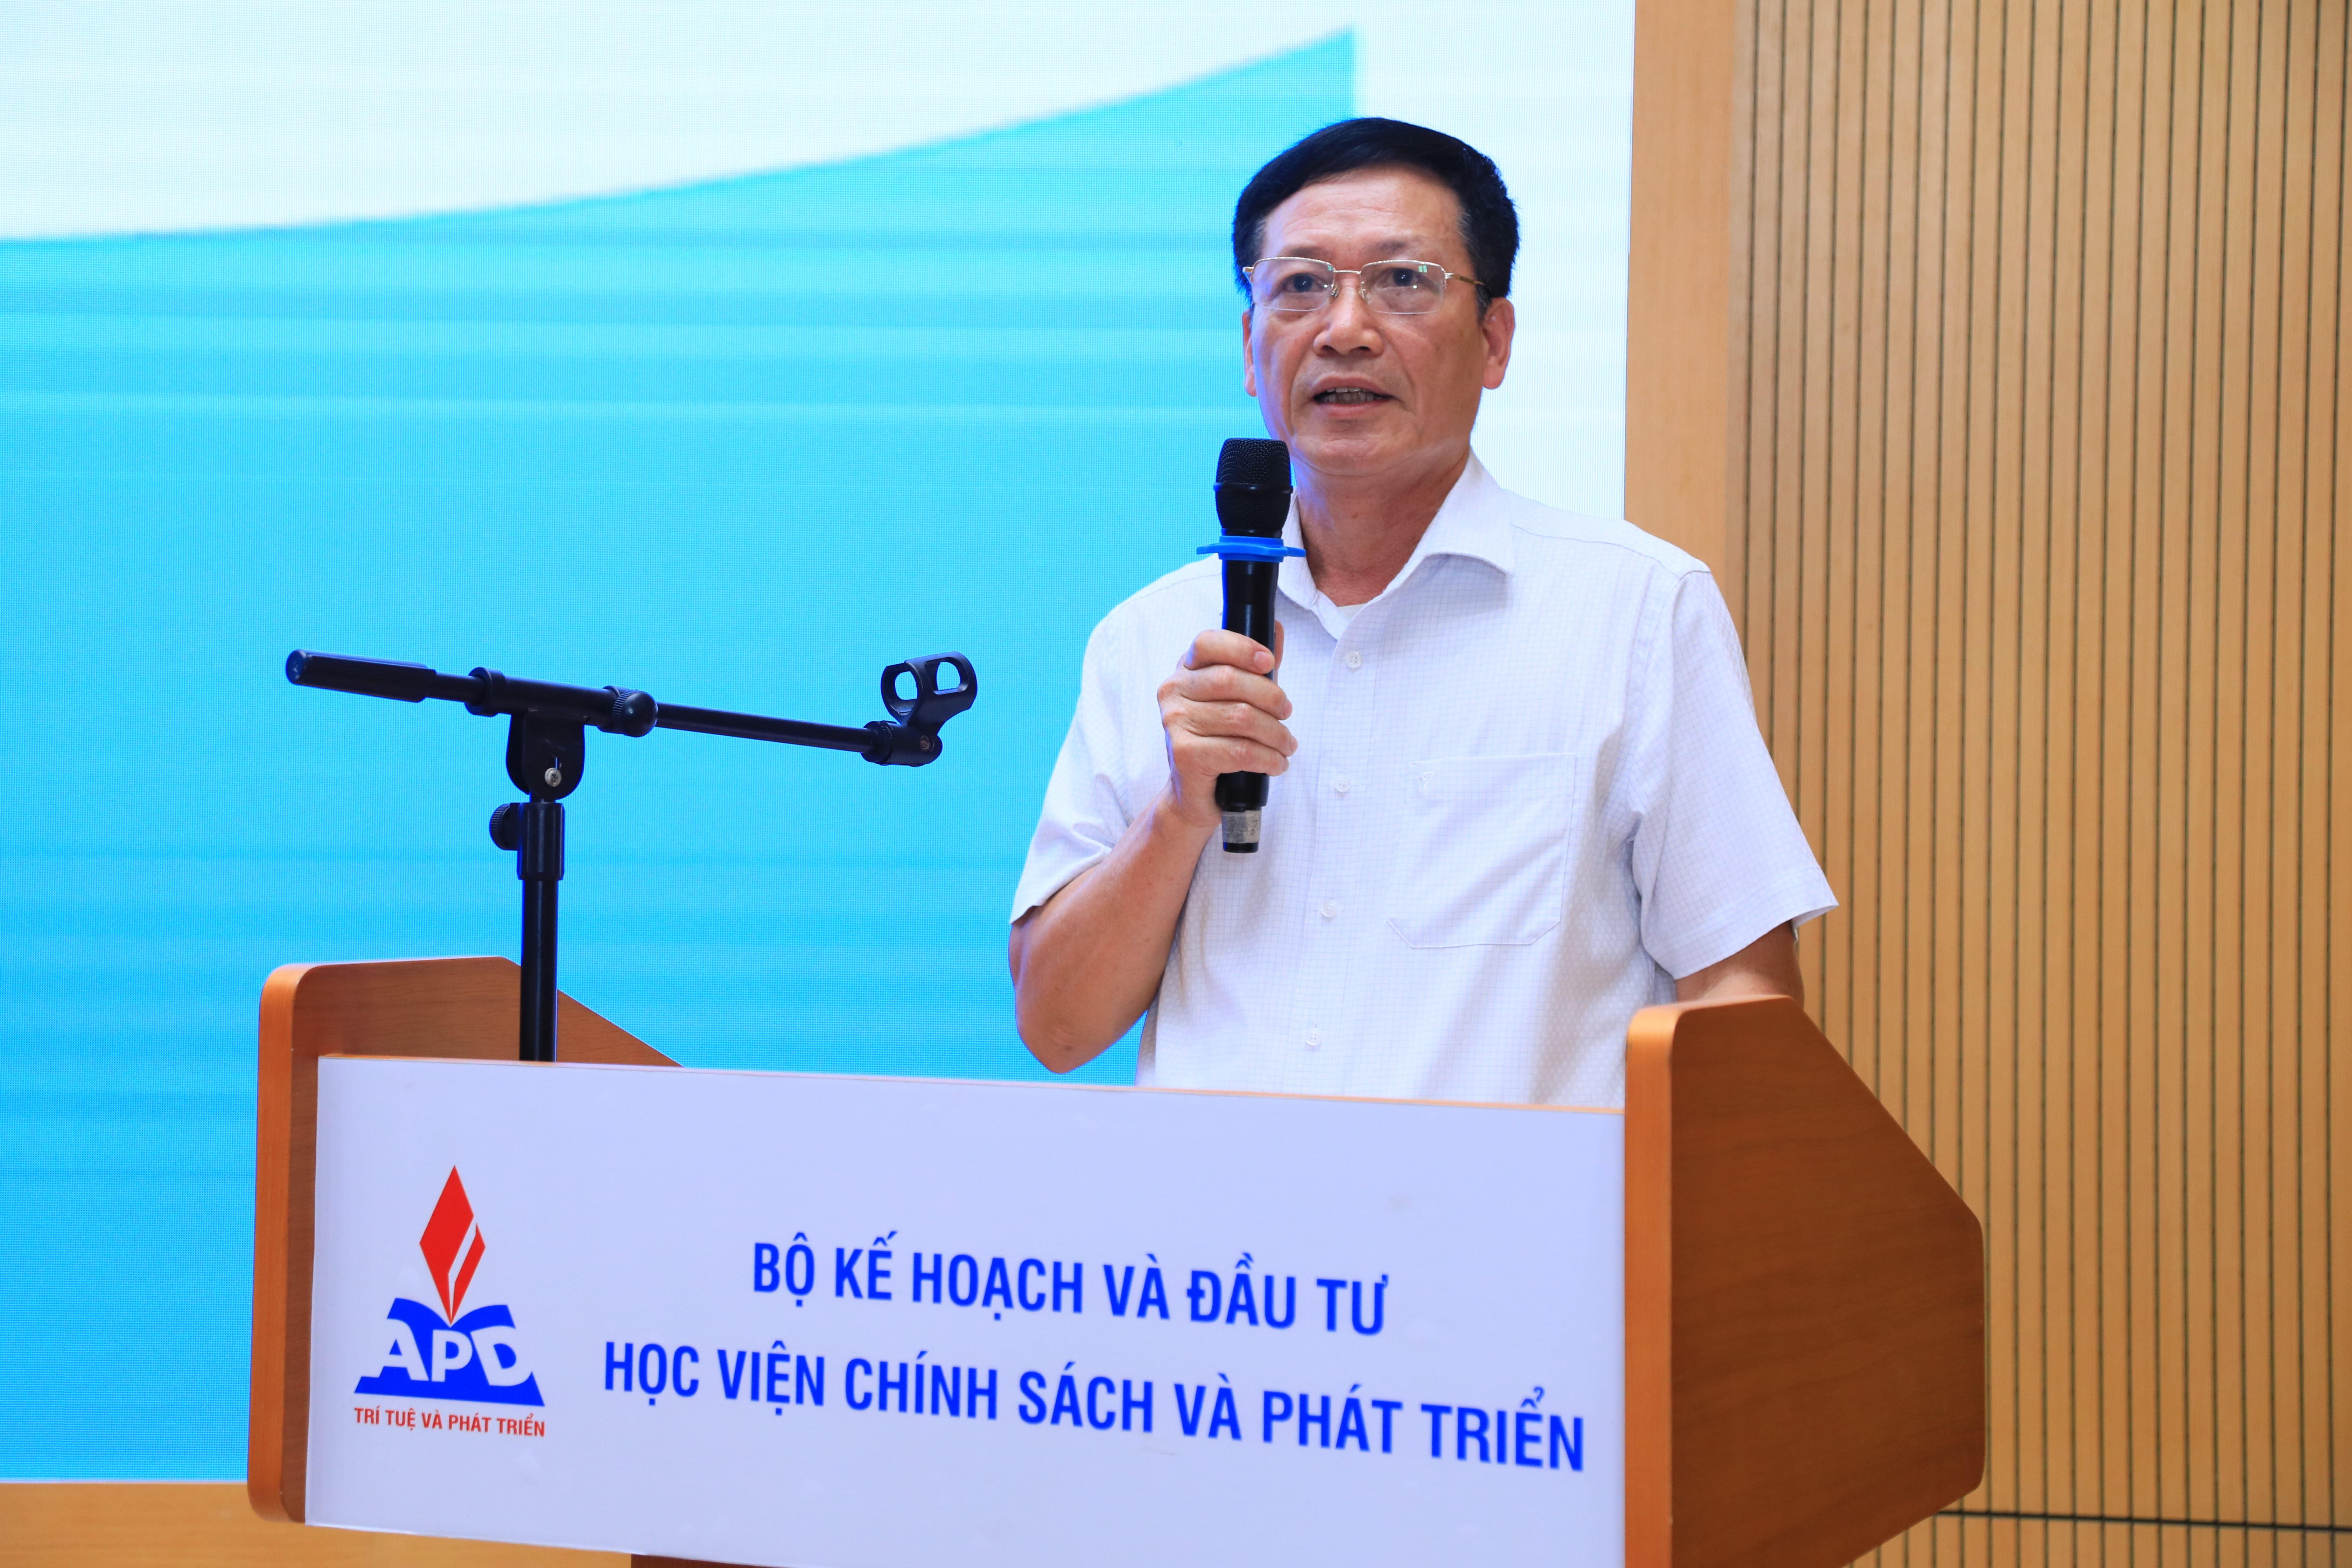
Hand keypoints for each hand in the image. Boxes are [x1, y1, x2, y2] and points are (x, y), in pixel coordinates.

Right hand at [1156, 624, 1294, 831]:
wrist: (1194, 795)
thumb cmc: (1217, 741)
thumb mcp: (1238, 699)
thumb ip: (1256, 667)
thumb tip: (1277, 629)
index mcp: (1185, 671)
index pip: (1208, 643)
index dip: (1242, 648)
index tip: (1269, 663)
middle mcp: (1173, 692)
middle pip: (1230, 679)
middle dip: (1271, 697)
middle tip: (1286, 713)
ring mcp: (1175, 722)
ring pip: (1241, 718)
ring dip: (1276, 734)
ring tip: (1286, 745)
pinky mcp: (1184, 754)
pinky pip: (1239, 750)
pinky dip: (1268, 758)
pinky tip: (1276, 763)